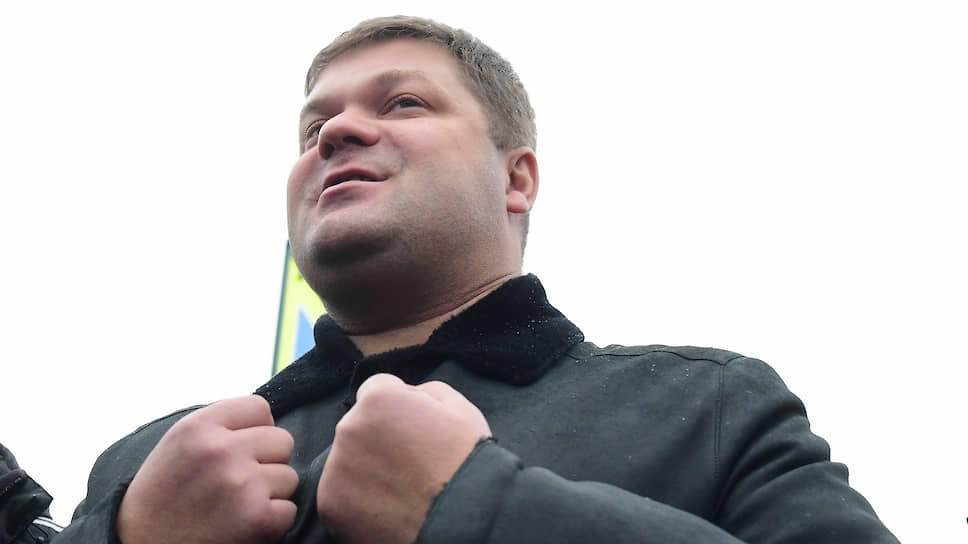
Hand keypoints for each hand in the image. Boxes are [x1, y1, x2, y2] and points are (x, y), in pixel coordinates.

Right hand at [117, 395, 298, 543]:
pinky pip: (289, 509)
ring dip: (270, 493)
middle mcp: (221, 450)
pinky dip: (273, 521)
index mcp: (199, 426)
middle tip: (240, 481)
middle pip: (283, 440)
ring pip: (289, 476)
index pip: (260, 408)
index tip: (242, 449)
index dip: (257, 429)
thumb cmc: (163, 497)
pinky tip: (243, 524)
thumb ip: (219, 425)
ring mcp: (242, 484)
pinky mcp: (258, 518)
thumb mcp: (179, 444)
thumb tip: (266, 418)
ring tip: (236, 505)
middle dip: (268, 461)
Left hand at [317, 373, 491, 543]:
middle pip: (358, 426)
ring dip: (366, 469)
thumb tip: (408, 394)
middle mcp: (348, 429)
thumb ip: (424, 391)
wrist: (464, 520)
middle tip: (408, 462)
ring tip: (400, 488)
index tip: (410, 428)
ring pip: (346, 461)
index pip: (374, 389)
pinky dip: (358, 501)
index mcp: (378, 399)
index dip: (396, 407)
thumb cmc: (467, 463)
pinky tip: (388, 507)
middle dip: (378, 438)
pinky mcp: (329, 506)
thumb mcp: (458, 408)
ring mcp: (336, 469)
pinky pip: (340, 495)